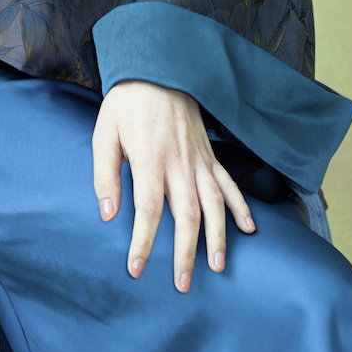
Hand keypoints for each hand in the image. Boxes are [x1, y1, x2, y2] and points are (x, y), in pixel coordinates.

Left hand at [92, 80, 255, 292]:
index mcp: (150, 158)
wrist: (158, 68)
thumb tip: (108, 215)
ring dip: (217, 237)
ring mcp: (199, 159)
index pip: (148, 209)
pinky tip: (248, 229)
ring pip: (214, 204)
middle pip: (187, 215)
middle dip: (186, 252)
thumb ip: (105, 175)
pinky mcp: (209, 155)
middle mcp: (180, 162)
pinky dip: (241, 206)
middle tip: (182, 284)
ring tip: (217, 266)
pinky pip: (229, 184)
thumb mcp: (104, 134)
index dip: (144, 242)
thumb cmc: (126, 104)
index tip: (137, 269)